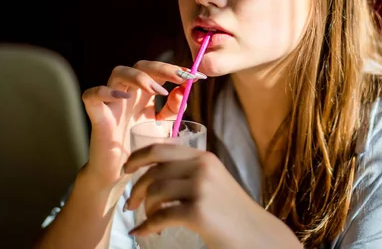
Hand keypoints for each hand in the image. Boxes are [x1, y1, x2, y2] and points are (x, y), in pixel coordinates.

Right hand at [80, 61, 203, 187]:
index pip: (158, 71)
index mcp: (144, 94)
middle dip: (162, 68)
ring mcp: (111, 102)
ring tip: (157, 90)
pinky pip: (91, 95)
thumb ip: (173, 110)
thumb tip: (183, 91)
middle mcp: (128, 93)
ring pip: (118, 72)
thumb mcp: (163, 127)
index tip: (196, 76)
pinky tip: (123, 98)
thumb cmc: (140, 148)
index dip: (175, 69)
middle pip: (141, 66)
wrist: (120, 174)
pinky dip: (104, 92)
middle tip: (181, 77)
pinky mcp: (98, 116)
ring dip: (140, 77)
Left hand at [123, 144, 300, 248]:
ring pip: (155, 192)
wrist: (256, 233)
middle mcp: (202, 168)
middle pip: (154, 171)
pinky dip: (147, 226)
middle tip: (130, 203)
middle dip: (135, 187)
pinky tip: (144, 232)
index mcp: (204, 158)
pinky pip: (161, 216)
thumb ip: (191, 171)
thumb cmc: (232, 211)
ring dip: (144, 208)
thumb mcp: (214, 180)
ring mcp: (201, 189)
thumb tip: (155, 174)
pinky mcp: (198, 211)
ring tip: (146, 219)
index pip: (162, 148)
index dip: (138, 157)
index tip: (126, 169)